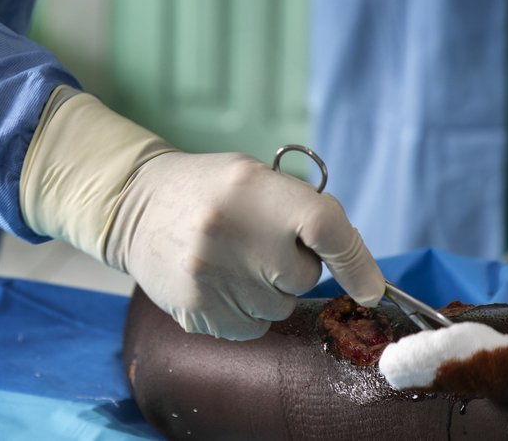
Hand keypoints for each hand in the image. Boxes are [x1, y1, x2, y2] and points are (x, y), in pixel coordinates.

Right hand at [107, 151, 384, 339]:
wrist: (137, 206)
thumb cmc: (213, 191)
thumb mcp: (256, 178)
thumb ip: (304, 211)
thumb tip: (360, 271)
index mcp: (254, 188)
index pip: (325, 229)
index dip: (357, 262)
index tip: (371, 288)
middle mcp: (232, 231)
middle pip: (303, 277)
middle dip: (294, 268)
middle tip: (262, 246)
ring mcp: (210, 275)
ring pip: (279, 308)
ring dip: (269, 291)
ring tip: (234, 261)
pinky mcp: (196, 310)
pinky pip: (251, 329)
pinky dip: (246, 312)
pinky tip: (220, 283)